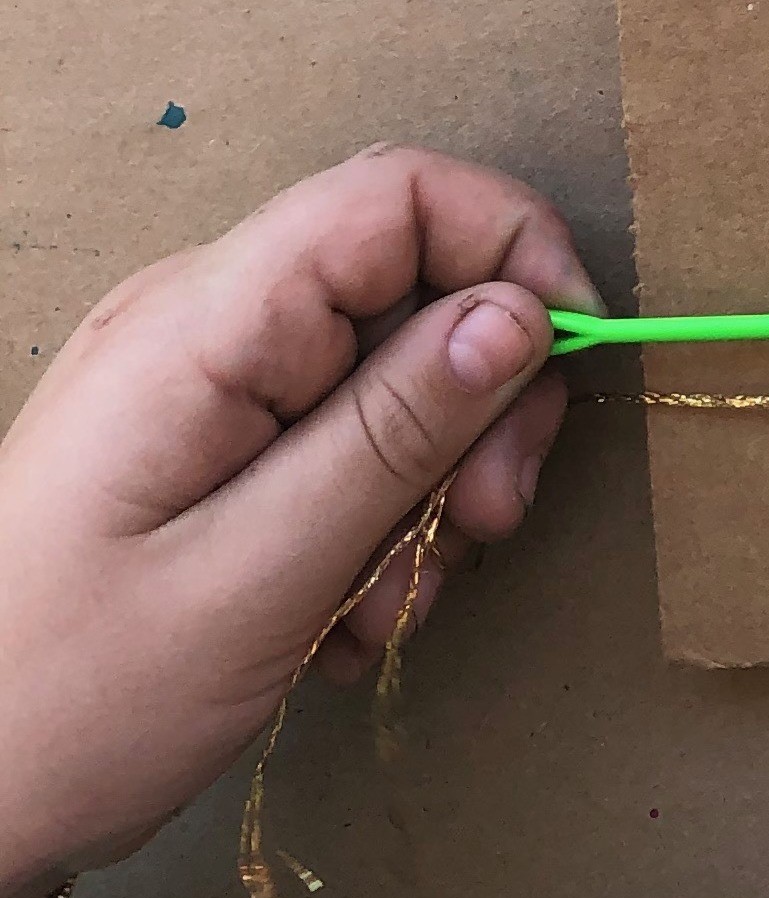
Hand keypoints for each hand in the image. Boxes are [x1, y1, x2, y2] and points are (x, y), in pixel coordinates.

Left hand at [0, 146, 594, 897]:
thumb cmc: (71, 702)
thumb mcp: (257, 578)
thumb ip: (393, 434)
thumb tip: (522, 317)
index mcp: (203, 323)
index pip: (399, 195)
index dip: (511, 252)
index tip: (568, 374)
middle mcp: (200, 319)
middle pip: (407, 284)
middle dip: (478, 401)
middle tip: (482, 531)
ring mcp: (195, 381)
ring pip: (384, 374)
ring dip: (422, 488)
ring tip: (380, 612)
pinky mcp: (197, 443)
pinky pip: (328, 437)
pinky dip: (367, 521)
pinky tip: (336, 622)